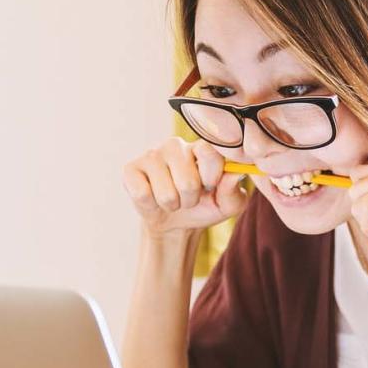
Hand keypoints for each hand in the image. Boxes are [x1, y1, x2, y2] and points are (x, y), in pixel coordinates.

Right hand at [121, 137, 247, 236]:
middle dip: (190, 200)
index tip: (210, 187)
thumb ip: (234, 191)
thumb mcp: (227, 205)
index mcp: (202, 147)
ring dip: (172, 205)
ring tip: (172, 199)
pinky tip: (153, 197)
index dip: (211, 178)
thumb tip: (236, 174)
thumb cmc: (205, 206)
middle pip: (187, 182)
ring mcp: (151, 154)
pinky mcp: (130, 169)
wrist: (176, 222)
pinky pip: (143, 194)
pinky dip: (151, 205)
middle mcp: (176, 145)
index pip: (210, 154)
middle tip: (188, 197)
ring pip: (166, 194)